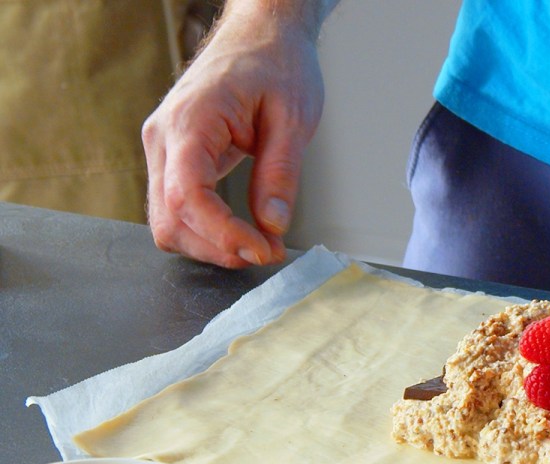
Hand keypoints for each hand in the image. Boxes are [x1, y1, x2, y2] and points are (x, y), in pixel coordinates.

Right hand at [142, 6, 324, 267]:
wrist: (262, 34)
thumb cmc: (277, 63)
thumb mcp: (294, 118)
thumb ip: (280, 174)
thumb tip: (273, 225)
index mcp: (191, 121)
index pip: (187, 196)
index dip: (223, 234)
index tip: (262, 250)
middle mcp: (165, 137)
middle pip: (169, 219)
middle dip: (217, 247)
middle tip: (267, 252)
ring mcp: (164, 148)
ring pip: (168, 220)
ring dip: (211, 244)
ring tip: (259, 244)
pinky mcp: (174, 157)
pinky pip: (178, 207)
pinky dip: (207, 228)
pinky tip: (242, 231)